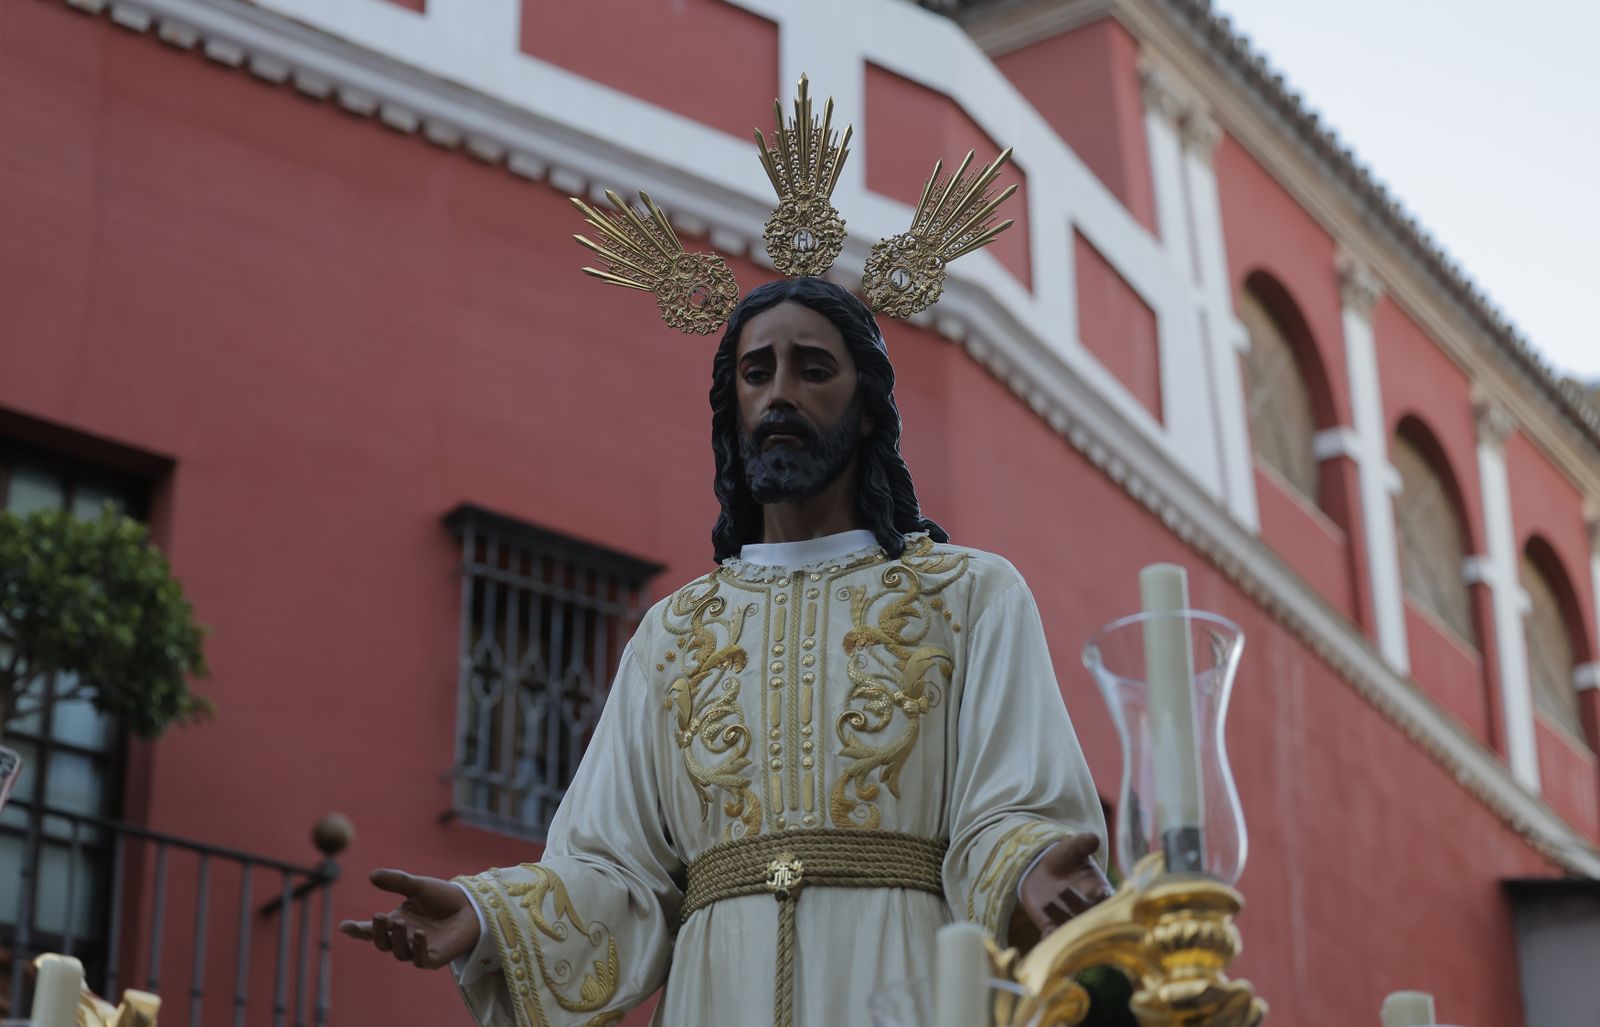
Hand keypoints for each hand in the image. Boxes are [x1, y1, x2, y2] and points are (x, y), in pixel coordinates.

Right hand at [339, 868, 480, 968]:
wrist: (471, 906)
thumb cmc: (442, 898)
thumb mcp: (418, 886)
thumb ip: (397, 881)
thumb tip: (372, 875)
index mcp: (396, 922)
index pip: (371, 929)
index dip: (357, 929)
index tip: (344, 925)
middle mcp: (404, 938)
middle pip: (382, 943)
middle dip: (377, 932)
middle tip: (379, 915)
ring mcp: (418, 950)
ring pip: (399, 952)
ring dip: (398, 938)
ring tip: (401, 922)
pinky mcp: (434, 958)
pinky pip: (420, 959)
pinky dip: (417, 949)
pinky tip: (419, 935)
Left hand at [1017, 834, 1113, 936]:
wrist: (1040, 870)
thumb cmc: (1063, 858)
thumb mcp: (1071, 849)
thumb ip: (1082, 844)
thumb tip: (1093, 837)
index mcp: (1099, 890)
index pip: (1107, 897)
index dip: (1105, 897)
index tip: (1101, 893)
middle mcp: (1088, 909)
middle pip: (1092, 918)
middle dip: (1088, 918)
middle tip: (1082, 916)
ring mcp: (1070, 920)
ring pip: (1073, 930)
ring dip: (1068, 929)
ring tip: (1063, 929)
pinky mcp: (1052, 927)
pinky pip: (1053, 936)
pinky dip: (1051, 938)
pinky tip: (1047, 935)